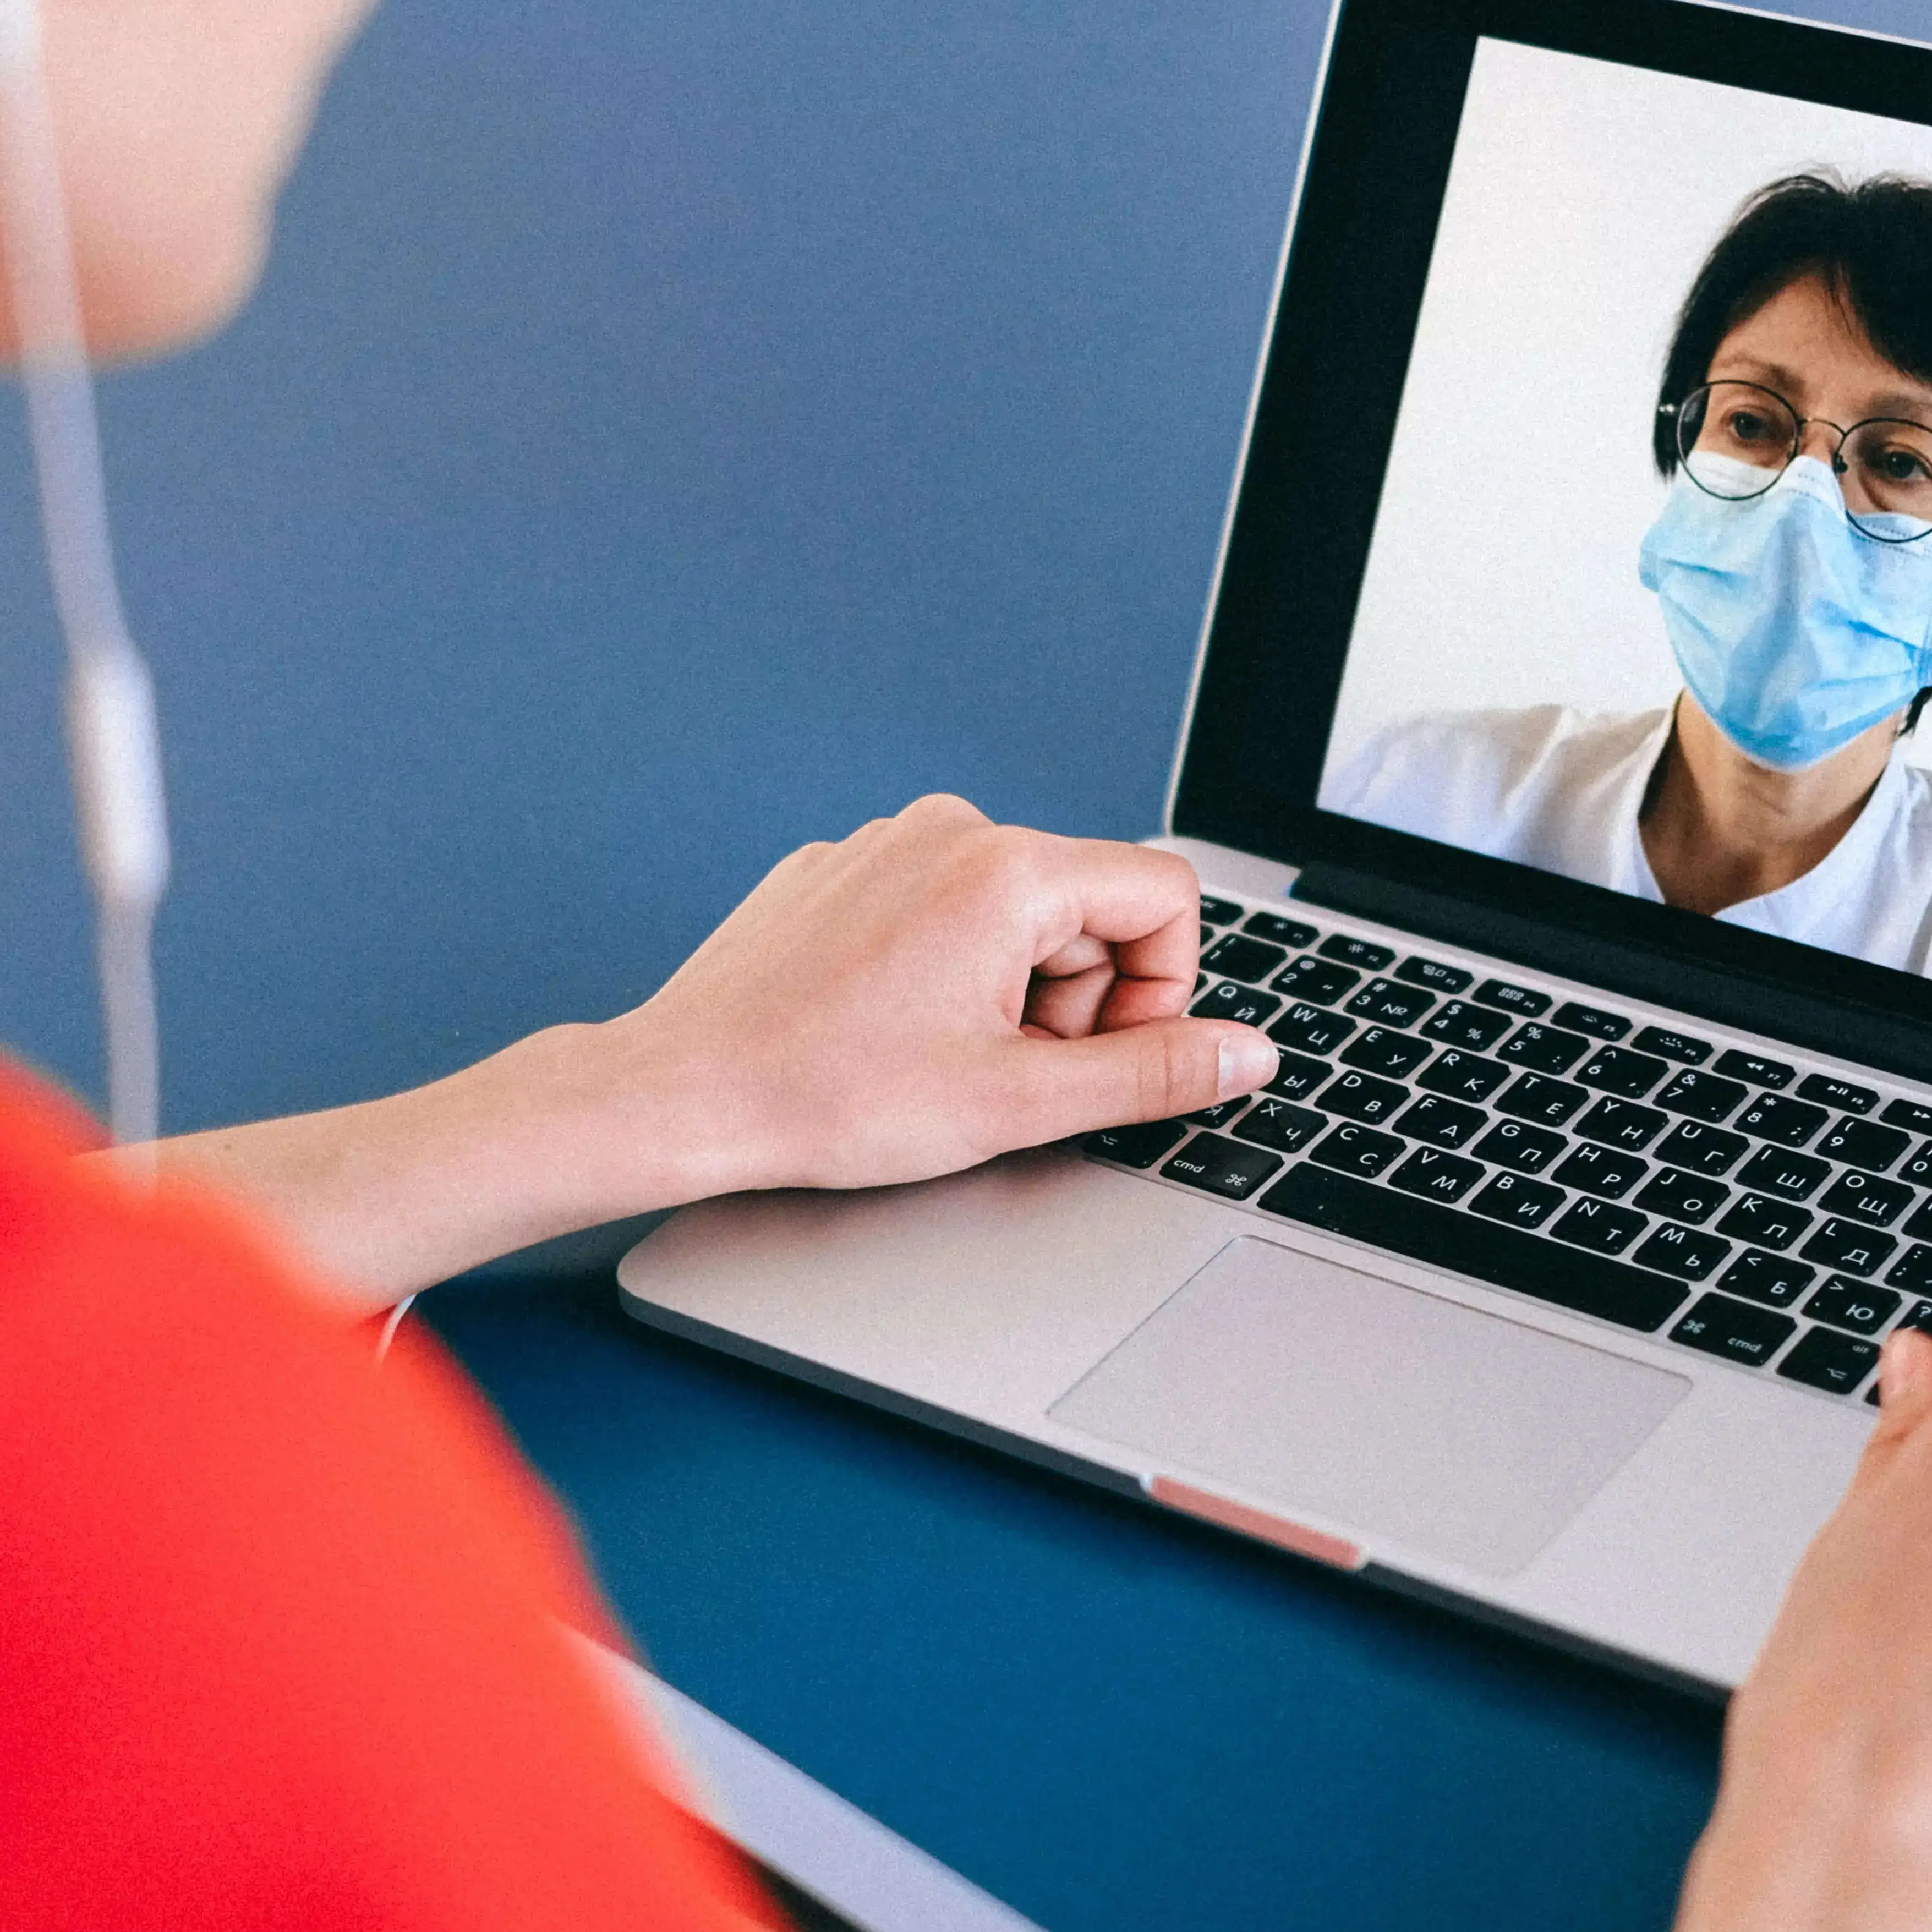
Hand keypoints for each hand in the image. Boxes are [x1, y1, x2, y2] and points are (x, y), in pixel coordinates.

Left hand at [621, 793, 1279, 1194]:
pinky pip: (938, 906)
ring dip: (1009, 989)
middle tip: (1004, 1070)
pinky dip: (941, 969)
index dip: (1157, 990)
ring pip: (1014, 911)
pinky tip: (886, 1027)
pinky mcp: (841, 868)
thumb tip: (1246, 1054)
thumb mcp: (1019, 1102)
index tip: (1094, 1054)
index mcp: (1008, 869)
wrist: (685, 1092)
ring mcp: (887, 841)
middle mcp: (950, 829)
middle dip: (1075, 997)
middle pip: (1089, 905)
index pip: (1165, 897)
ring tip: (938, 1053)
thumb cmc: (830, 1097)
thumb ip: (1152, 1074)